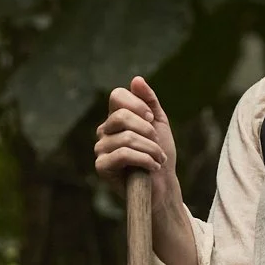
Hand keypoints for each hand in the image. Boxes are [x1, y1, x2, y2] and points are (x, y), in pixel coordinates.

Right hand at [94, 76, 178, 209]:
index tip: (152, 119)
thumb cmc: (160, 155)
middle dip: (147, 131)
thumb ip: (149, 101)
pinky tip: (153, 167)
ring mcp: (100, 148)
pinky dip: (144, 160)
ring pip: (127, 138)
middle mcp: (104, 131)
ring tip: (159, 159)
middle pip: (122, 116)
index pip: (117, 96)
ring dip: (151, 149)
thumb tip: (136, 80)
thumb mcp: (159, 124)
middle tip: (158, 144)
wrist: (163, 185)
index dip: (137, 104)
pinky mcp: (101, 166)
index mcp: (115, 118)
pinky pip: (123, 154)